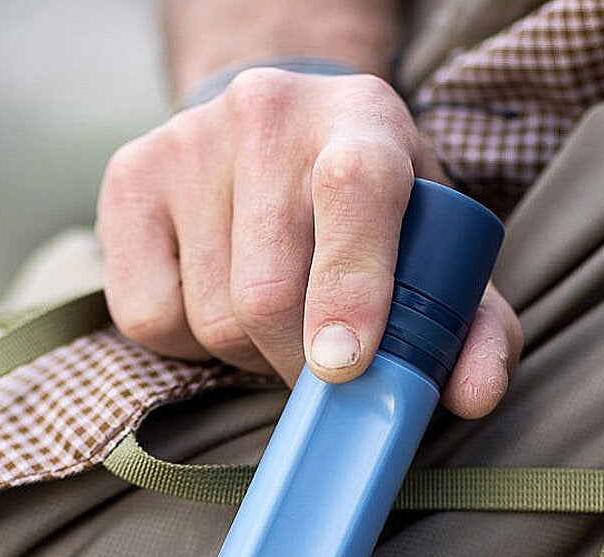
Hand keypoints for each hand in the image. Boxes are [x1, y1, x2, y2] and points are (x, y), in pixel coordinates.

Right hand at [96, 67, 521, 416]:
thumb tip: (473, 396)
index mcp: (363, 122)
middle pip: (267, 291)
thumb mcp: (442, 255)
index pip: (354, 193)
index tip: (343, 367)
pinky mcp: (128, 179)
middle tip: (327, 373)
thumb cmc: (378, 212)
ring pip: (211, 316)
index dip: (350, 288)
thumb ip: (474, 328)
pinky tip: (220, 307)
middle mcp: (269, 114)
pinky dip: (191, 344)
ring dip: (252, 355)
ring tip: (279, 324)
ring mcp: (188, 141)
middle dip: (300, 365)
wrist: (282, 130)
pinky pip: (149, 316)